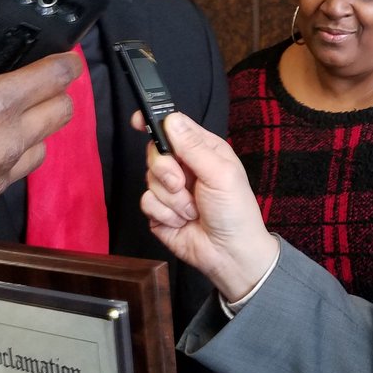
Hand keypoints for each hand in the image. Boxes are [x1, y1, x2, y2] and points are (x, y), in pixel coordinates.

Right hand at [0, 9, 78, 264]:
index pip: (52, 79)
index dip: (65, 62)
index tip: (63, 54)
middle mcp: (2, 144)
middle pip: (61, 113)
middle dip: (58, 93)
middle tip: (37, 79)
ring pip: (43, 148)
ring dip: (37, 129)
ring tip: (10, 114)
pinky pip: (15, 175)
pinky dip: (14, 157)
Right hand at [140, 112, 278, 301]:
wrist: (229, 254)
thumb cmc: (235, 211)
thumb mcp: (220, 173)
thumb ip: (193, 146)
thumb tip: (171, 119)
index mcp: (202, 150)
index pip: (173, 127)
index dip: (154, 122)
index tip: (137, 120)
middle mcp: (184, 166)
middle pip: (155, 153)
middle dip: (167, 171)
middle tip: (184, 184)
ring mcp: (170, 189)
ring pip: (149, 179)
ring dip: (172, 199)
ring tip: (193, 210)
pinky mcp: (159, 212)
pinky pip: (146, 202)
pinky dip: (165, 214)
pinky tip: (182, 221)